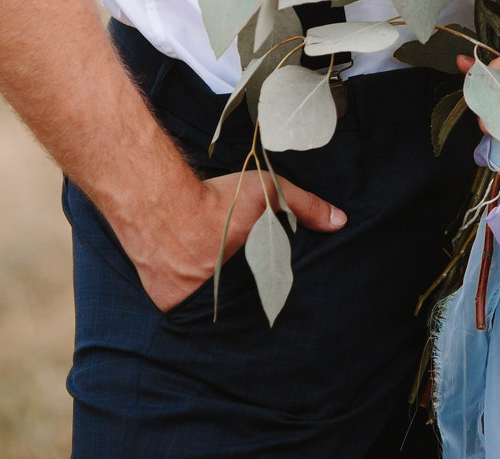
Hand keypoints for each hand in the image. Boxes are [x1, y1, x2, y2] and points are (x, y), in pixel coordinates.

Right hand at [123, 169, 345, 311]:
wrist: (158, 203)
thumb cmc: (216, 199)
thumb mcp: (267, 192)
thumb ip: (304, 206)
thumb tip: (340, 222)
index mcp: (251, 277)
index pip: (271, 297)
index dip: (274, 293)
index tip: (277, 292)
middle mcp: (222, 299)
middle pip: (240, 306)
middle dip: (246, 299)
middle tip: (244, 283)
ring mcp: (191, 306)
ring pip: (209, 307)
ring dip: (214, 298)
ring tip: (213, 280)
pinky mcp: (165, 304)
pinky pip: (181, 305)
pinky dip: (186, 295)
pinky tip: (187, 279)